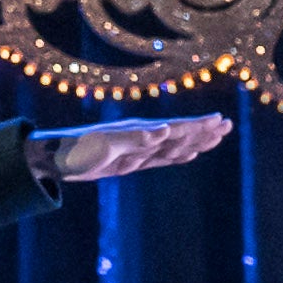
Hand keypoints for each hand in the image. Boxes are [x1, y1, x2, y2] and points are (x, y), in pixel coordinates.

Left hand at [41, 115, 232, 184]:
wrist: (54, 157)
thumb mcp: (105, 146)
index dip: (199, 126)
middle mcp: (142, 138)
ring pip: (175, 146)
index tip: (220, 121)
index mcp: (140, 132)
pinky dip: (179, 156)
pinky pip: (163, 158)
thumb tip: (166, 130)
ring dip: (196, 141)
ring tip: (216, 137)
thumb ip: (136, 138)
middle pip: (181, 134)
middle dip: (204, 131)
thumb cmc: (76, 151)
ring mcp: (138, 150)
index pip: (177, 128)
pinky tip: (188, 155)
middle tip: (228, 125)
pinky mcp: (132, 161)